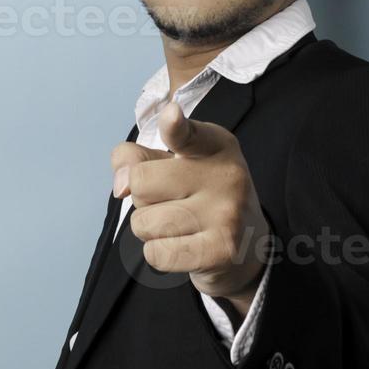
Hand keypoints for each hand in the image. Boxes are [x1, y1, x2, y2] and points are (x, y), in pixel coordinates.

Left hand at [111, 101, 268, 304]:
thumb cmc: (200, 195)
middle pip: (141, 183)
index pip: (186, 133)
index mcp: (215, 145)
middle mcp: (225, 176)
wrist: (248, 244)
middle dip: (142, 198)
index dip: (174, 125)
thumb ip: (137, 158)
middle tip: (172, 200)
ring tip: (178, 225)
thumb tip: (120, 185)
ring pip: (144, 222)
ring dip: (149, 229)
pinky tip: (181, 245)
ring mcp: (226, 215)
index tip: (171, 115)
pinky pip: (156, 253)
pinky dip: (158, 252)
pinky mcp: (219, 251)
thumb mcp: (174, 163)